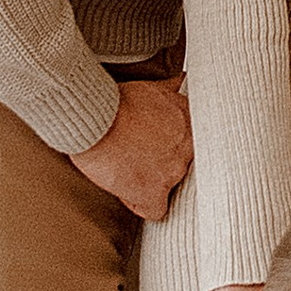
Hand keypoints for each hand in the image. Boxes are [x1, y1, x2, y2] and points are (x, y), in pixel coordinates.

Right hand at [70, 76, 192, 222]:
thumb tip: (181, 79)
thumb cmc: (117, 102)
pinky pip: (155, 210)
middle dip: (164, 163)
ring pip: (169, 187)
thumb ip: (170, 90)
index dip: (175, 147)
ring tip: (128, 169)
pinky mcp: (152, 192)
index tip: (160, 146)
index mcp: (189, 122)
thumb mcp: (151, 89)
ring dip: (151, 180)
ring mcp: (172, 172)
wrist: (95, 118)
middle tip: (143, 157)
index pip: (195, 144)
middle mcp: (187, 148)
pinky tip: (128, 191)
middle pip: (182, 166)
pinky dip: (140, 204)